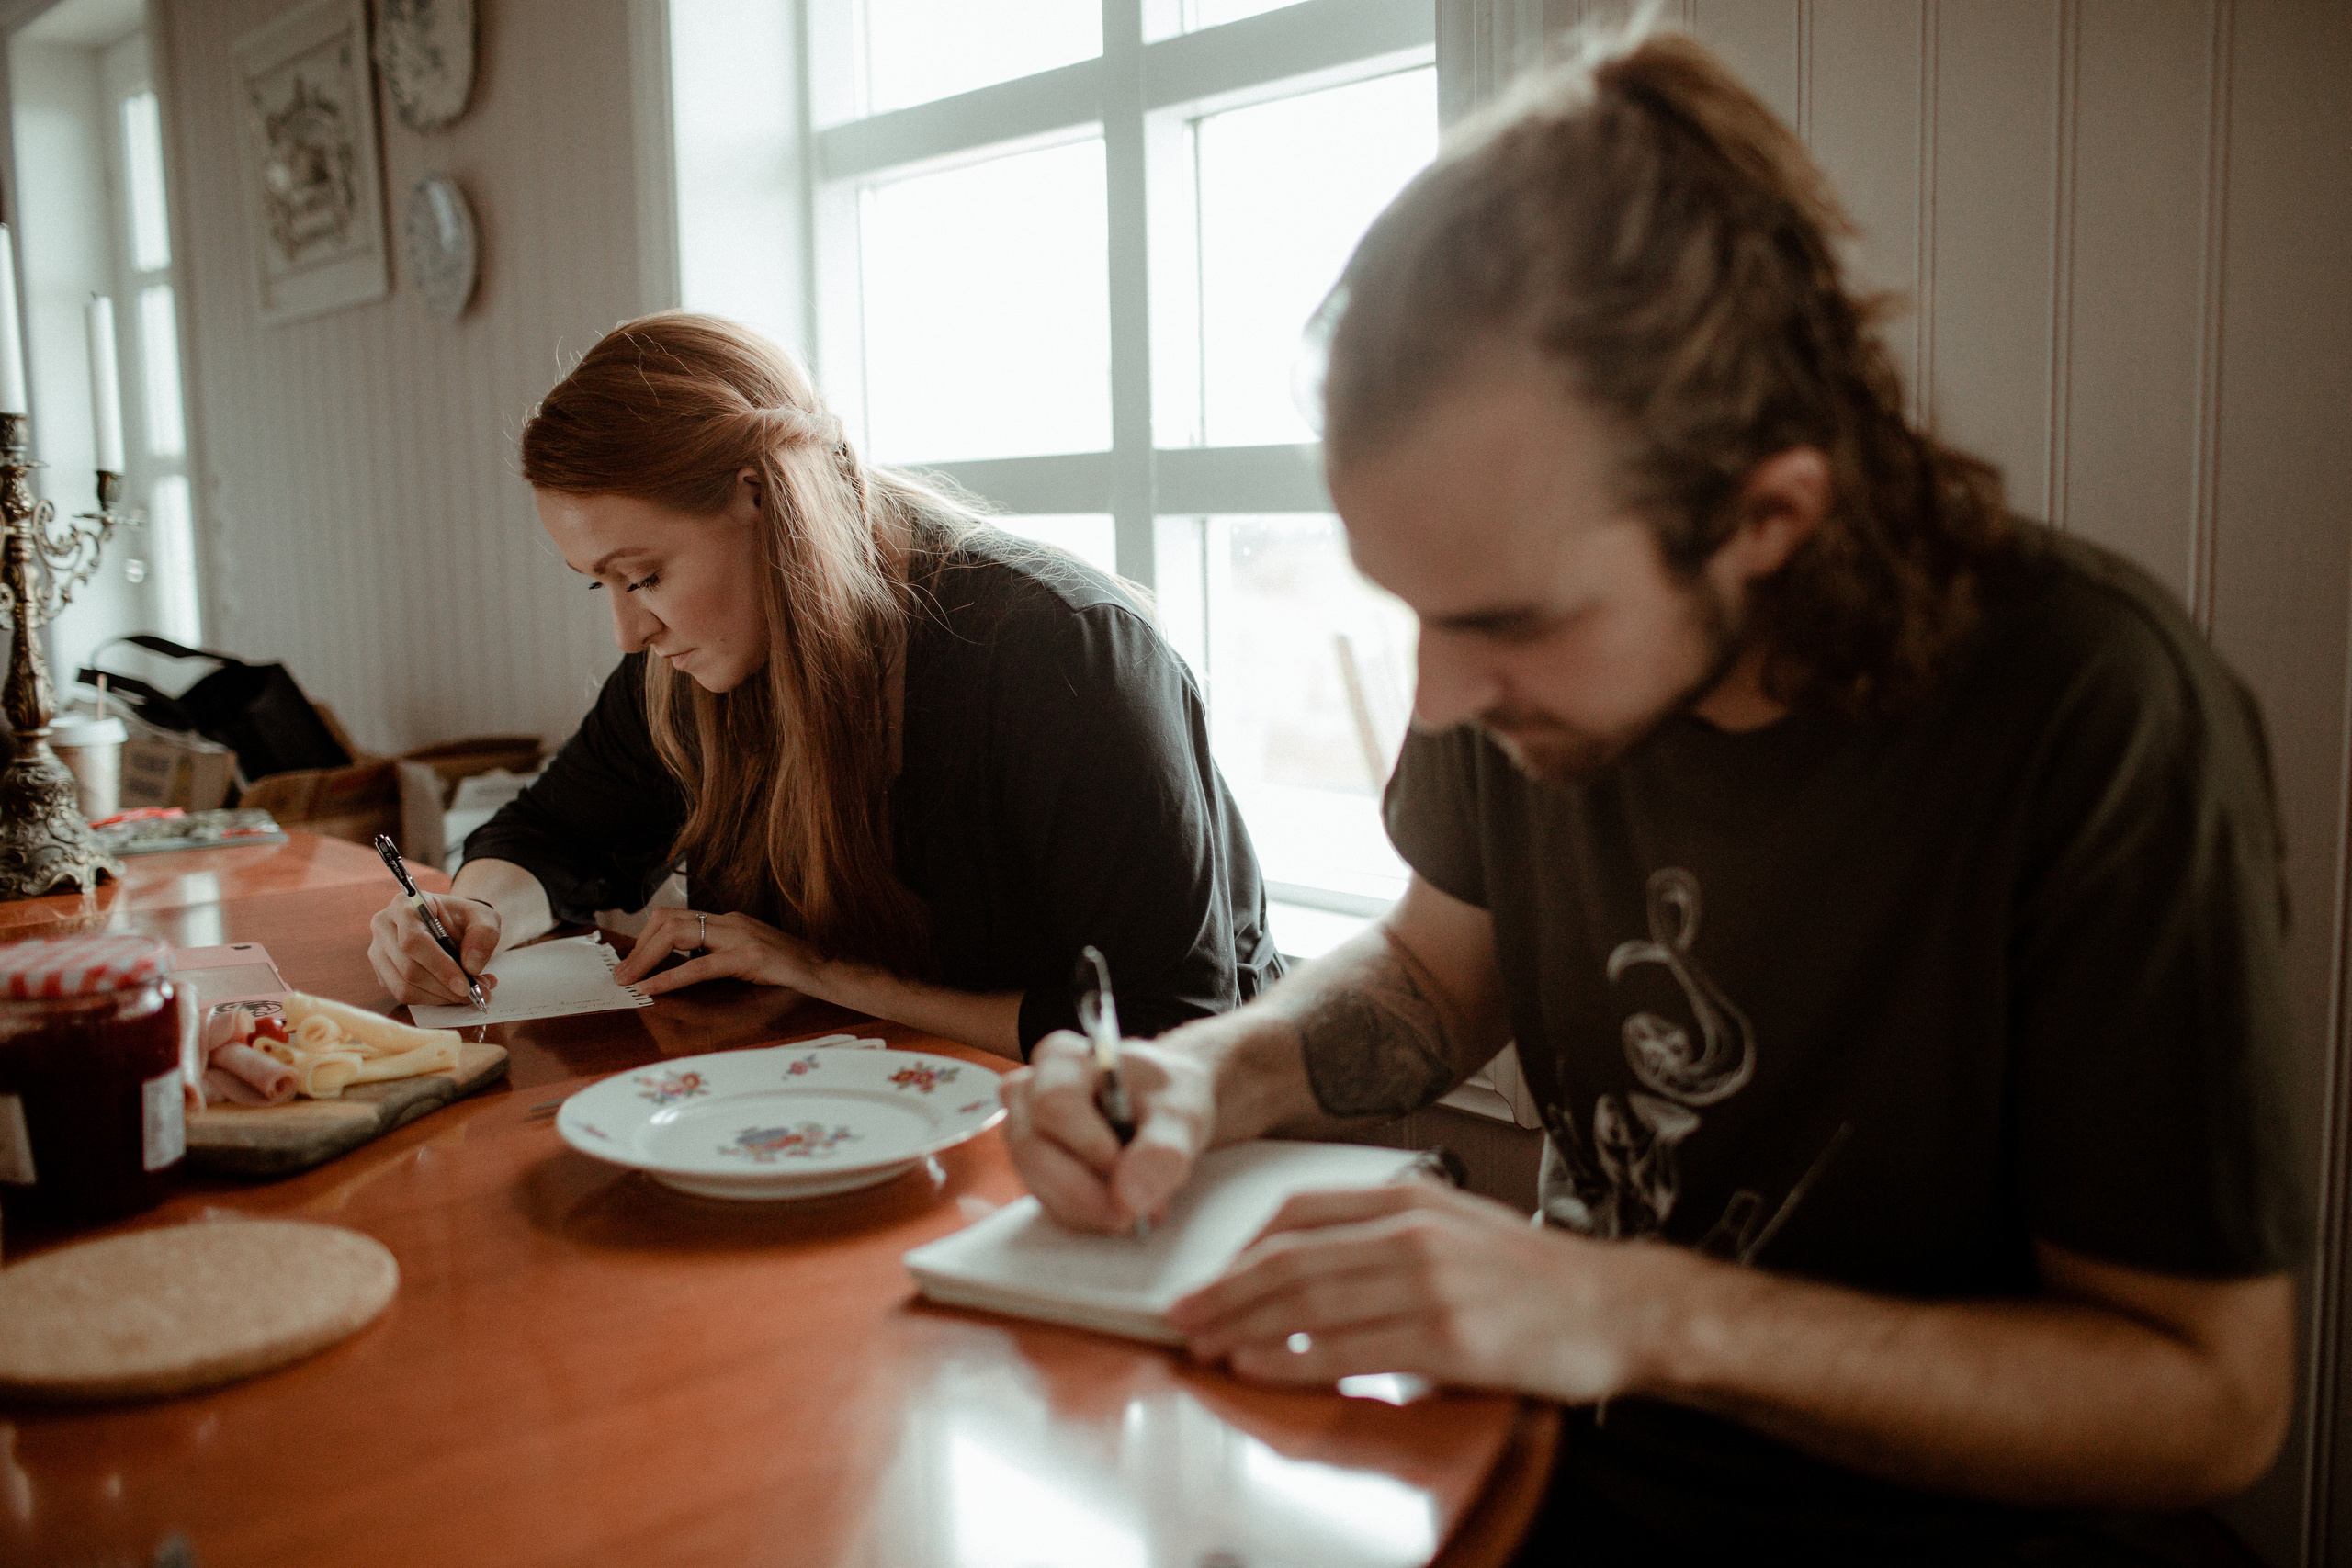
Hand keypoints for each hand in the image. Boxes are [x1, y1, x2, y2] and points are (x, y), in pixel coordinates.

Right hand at [368, 892, 500, 1005]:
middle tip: (478, 993)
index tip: (466, 985)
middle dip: (445, 987)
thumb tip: (471, 967)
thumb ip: (484, 935)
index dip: (440, 966)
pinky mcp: (382, 972)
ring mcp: (378, 951)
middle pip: (408, 968)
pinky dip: (432, 999)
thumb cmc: (464, 919)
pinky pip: (403, 995)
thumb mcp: (484, 917)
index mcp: (405, 905)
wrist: (451, 925)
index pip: (413, 941)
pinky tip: (453, 992)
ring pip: (404, 987)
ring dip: (441, 997)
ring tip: (470, 993)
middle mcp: (384, 926)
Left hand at [612, 907, 812, 1004]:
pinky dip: (670, 977)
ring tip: (629, 981)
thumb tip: (679, 967)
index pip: (675, 916)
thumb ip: (718, 954)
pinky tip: (652, 989)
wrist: (827, 970)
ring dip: (645, 958)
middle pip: (668, 920)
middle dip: (638, 947)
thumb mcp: (747, 955)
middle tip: (621, 975)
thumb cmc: (788, 968)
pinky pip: (700, 965)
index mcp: (727, 920)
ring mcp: (739, 936)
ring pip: (677, 934)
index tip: (632, 962)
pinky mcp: (748, 958)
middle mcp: (730, 921)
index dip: (646, 938)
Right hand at [999, 1029, 1215, 1232]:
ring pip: (1038, 1185)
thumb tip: (1129, 1196)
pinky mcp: (1036, 1172)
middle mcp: (1030, 1095)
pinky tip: (1123, 1210)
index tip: (1120, 1163)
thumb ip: (1161, 1149)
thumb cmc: (1167, 1096)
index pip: (1054, 1103)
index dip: (1086, 1141)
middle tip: (1134, 1211)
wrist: (1168, 1110)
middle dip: (1085, 1192)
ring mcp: (1026, 1135)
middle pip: (1033, 1151)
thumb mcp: (1180, 1113)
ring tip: (1142, 1209)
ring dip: (1091, 1209)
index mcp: (1060, 1060)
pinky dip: (1089, 1217)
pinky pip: (1049, 1205)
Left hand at [1167, 1182, 1687, 1402]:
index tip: (1204, 1275)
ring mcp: (1430, 1283)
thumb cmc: (1535, 1279)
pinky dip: (1293, 1358)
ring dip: (1243, 1324)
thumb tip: (1309, 1271)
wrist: (1619, 1308)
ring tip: (1204, 1344)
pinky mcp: (1448, 1338)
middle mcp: (1413, 1230)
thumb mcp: (1454, 1229)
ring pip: (1309, 1300)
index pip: (1297, 1210)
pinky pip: (1349, 1349)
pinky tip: (1260, 1367)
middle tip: (1179, 1316)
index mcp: (1410, 1197)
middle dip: (1223, 1290)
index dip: (1238, 1247)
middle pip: (1290, 1256)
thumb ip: (1386, 1238)